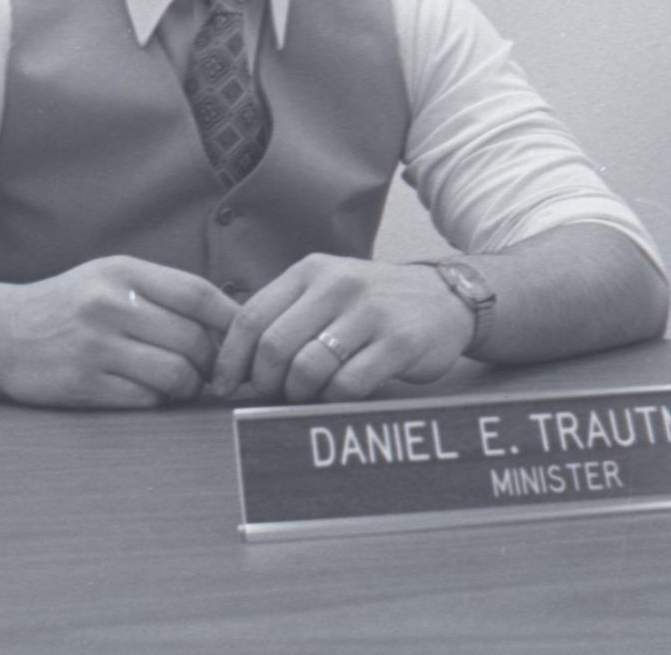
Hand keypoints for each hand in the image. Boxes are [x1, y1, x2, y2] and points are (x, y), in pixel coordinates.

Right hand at [0, 257, 239, 409]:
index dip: (230, 320)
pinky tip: (147, 392)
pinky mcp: (83, 384)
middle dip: (211, 362)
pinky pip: (145, 400)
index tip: (244, 338)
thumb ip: (163, 292)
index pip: (198, 294)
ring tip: (181, 383)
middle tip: (209, 370)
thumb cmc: (71, 305)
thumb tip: (230, 320)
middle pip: (193, 340)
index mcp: (123, 272)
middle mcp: (110, 304)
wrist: (1, 332)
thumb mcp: (112, 278)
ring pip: (175, 374)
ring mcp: (95, 346)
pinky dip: (156, 400)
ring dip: (188, 386)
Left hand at [211, 255, 474, 404]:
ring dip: (299, 393)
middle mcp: (337, 285)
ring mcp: (369, 312)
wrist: (445, 298)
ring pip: (308, 368)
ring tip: (306, 396)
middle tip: (271, 395)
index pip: (250, 316)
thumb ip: (286, 315)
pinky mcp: (398, 342)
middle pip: (274, 346)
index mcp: (311, 271)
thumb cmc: (373, 304)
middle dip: (265, 381)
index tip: (225, 385)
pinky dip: (333, 398)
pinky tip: (337, 394)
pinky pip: (347, 383)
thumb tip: (235, 362)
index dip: (231, 358)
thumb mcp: (328, 290)